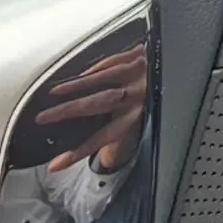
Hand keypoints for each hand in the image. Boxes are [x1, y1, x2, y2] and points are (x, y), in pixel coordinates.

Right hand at [34, 44, 148, 171]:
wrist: (178, 69)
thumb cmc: (157, 100)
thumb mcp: (144, 123)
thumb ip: (122, 139)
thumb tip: (105, 160)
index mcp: (137, 116)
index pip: (103, 137)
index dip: (79, 152)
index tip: (56, 164)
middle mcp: (135, 96)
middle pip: (96, 105)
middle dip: (66, 113)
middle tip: (43, 119)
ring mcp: (135, 75)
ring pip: (100, 81)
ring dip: (74, 88)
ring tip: (53, 95)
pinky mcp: (135, 58)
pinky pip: (109, 64)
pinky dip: (91, 71)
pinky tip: (77, 77)